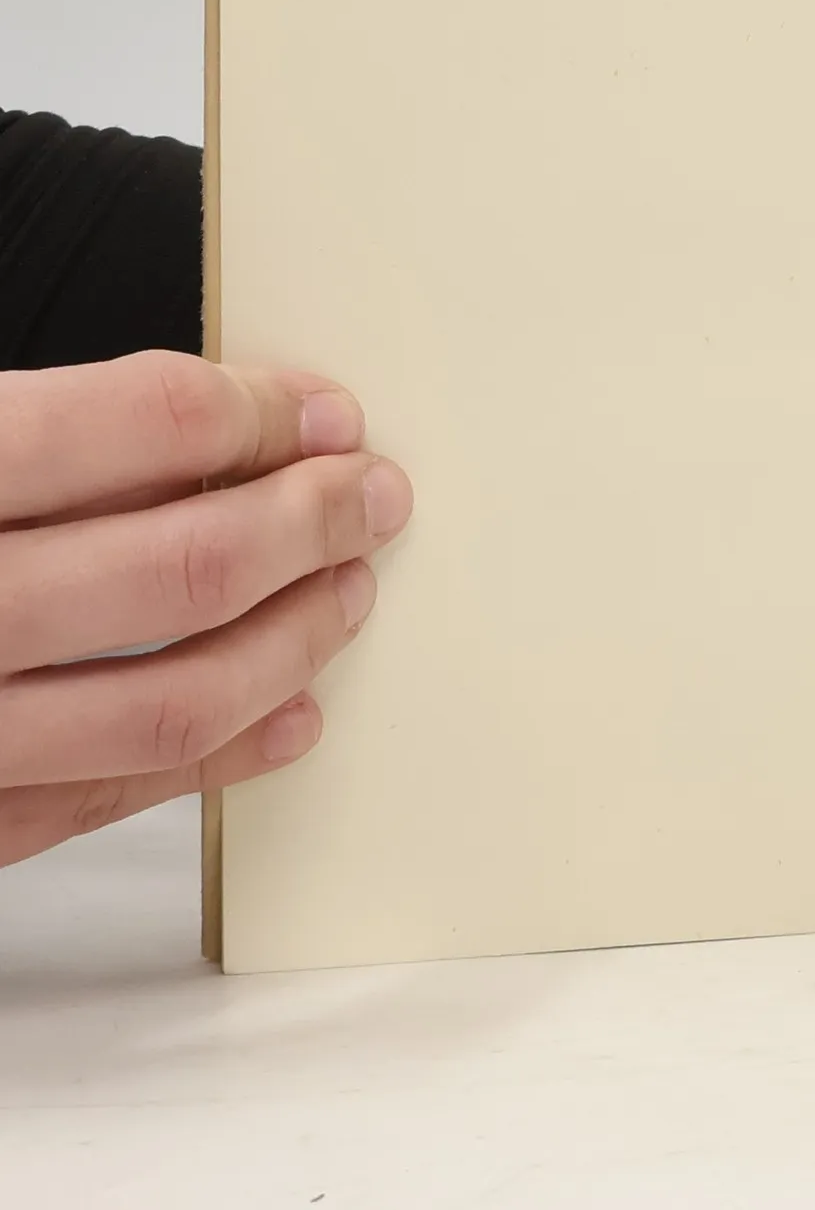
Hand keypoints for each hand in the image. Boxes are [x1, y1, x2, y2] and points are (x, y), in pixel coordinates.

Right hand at [0, 352, 411, 864]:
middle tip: (374, 498)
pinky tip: (294, 712)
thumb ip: (45, 438)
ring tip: (349, 592)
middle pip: (185, 564)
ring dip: (292, 642)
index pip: (144, 422)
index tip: (325, 415)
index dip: (262, 412)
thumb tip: (217, 426)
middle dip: (311, 523)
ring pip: (172, 701)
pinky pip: (110, 797)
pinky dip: (224, 755)